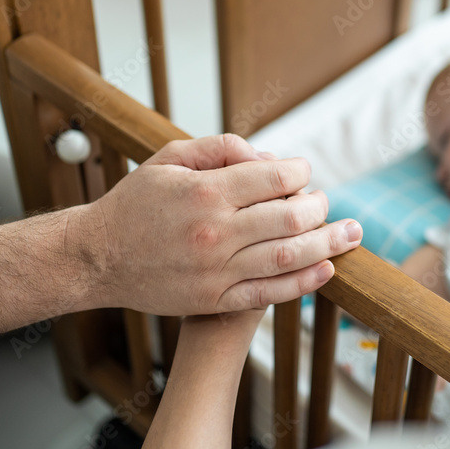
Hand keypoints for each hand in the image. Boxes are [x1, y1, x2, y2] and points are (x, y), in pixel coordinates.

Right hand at [69, 134, 360, 315]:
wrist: (97, 258)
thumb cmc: (134, 204)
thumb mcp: (168, 159)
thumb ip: (220, 148)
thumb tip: (267, 156)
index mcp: (205, 192)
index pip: (273, 177)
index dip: (299, 171)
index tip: (305, 171)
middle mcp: (215, 231)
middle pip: (290, 216)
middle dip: (319, 206)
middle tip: (326, 201)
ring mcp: (216, 270)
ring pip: (288, 256)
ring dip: (328, 243)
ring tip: (352, 233)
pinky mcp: (214, 299)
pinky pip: (269, 293)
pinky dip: (304, 282)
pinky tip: (326, 268)